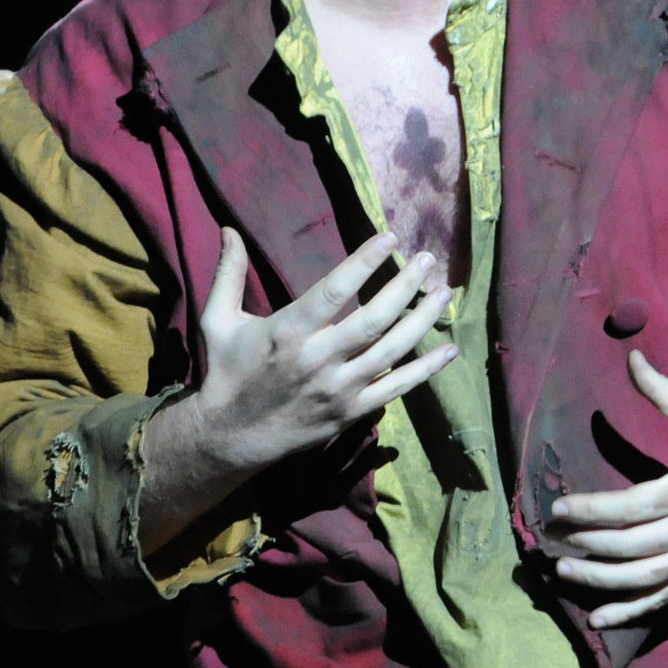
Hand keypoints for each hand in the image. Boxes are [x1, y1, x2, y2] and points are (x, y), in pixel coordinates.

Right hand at [142, 229, 452, 551]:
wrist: (229, 437)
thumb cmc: (227, 372)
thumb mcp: (217, 321)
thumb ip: (227, 274)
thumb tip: (229, 229)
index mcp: (287, 332)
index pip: (334, 290)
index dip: (364, 261)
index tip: (390, 238)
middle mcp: (317, 359)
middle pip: (374, 318)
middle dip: (405, 286)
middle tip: (428, 260)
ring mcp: (339, 389)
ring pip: (392, 350)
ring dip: (423, 320)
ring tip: (444, 292)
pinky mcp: (352, 412)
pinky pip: (397, 387)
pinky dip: (426, 369)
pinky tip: (450, 349)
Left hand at [545, 349, 667, 627]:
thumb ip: (662, 390)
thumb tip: (630, 355)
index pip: (633, 505)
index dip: (593, 509)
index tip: (559, 507)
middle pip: (632, 546)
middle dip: (588, 544)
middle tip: (551, 539)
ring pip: (643, 579)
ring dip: (599, 580)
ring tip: (563, 571)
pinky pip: (662, 600)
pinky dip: (630, 613)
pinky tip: (598, 620)